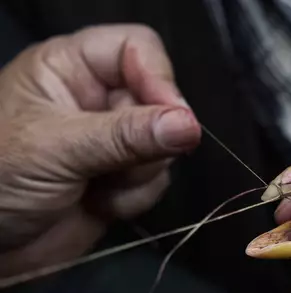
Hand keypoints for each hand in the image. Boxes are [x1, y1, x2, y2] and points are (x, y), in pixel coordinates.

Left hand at [0, 25, 200, 275]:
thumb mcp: (57, 148)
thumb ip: (126, 135)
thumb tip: (191, 126)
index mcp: (70, 68)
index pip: (137, 48)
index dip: (159, 79)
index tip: (174, 120)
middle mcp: (96, 98)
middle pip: (160, 100)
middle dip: (147, 140)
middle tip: (121, 164)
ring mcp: (111, 141)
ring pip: (164, 146)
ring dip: (138, 175)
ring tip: (98, 189)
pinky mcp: (121, 178)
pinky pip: (156, 180)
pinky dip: (134, 198)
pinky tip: (100, 205)